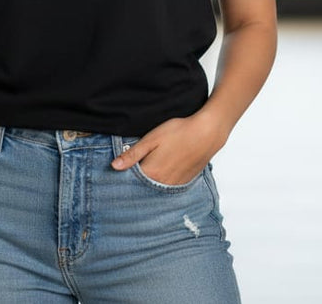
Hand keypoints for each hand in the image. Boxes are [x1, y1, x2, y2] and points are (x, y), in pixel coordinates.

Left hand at [110, 110, 226, 184]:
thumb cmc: (179, 132)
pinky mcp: (185, 182)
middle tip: (134, 168)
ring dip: (150, 182)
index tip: (119, 171)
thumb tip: (114, 166)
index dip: (124, 175)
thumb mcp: (151, 139)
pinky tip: (164, 170)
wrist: (207, 133)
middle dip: (135, 180)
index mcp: (152, 173)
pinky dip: (162, 182)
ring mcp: (175, 184)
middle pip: (143, 187)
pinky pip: (168, 187)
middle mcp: (163, 183)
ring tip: (151, 167)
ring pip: (156, 188)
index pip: (130, 181)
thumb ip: (132, 154)